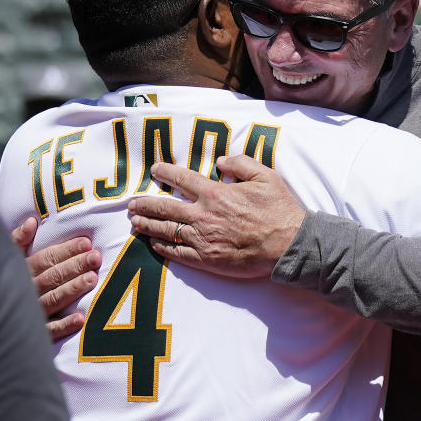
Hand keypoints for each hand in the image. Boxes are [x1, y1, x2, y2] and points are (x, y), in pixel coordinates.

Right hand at [11, 217, 100, 340]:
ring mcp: (28, 314)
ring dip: (72, 289)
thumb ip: (17, 239)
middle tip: (96, 257)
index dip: (66, 250)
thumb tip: (32, 221)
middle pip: (53, 276)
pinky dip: (63, 325)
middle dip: (75, 266)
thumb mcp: (4, 257)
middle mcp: (25, 291)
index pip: (45, 259)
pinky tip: (80, 319)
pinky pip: (48, 330)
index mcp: (20, 272)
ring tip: (92, 279)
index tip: (86, 243)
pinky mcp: (33, 334)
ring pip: (52, 299)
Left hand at [128, 155, 305, 278]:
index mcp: (216, 193)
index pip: (182, 179)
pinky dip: (163, 248)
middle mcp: (203, 215)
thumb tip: (221, 161)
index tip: (155, 170)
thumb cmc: (279, 210)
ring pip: (166, 231)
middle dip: (145, 204)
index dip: (166, 172)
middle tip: (132, 204)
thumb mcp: (265, 176)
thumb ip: (241, 163)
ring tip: (135, 222)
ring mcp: (203, 239)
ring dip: (147, 225)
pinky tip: (154, 244)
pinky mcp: (207, 260)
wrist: (289, 245)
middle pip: (165, 207)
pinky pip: (177, 253)